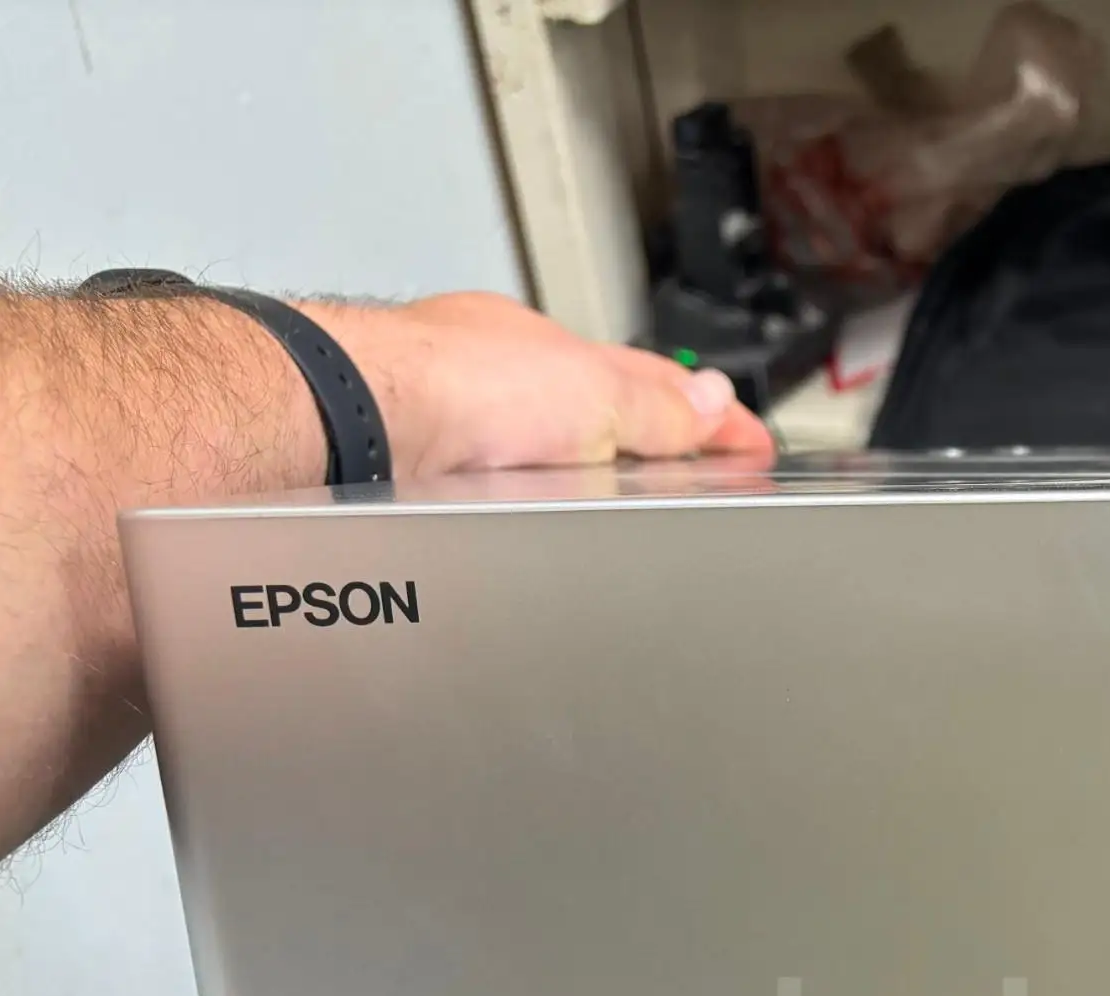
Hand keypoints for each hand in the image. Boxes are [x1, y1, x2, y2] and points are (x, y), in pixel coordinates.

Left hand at [299, 291, 777, 478]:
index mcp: (542, 351)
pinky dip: (530, 508)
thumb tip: (713, 402)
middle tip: (688, 470)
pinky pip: (499, 496)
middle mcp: (493, 385)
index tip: (746, 445)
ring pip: (539, 455)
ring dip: (581, 476)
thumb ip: (657, 406)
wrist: (363, 428)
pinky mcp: (427, 483)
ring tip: (623, 509)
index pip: (646, 381)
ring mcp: (456, 432)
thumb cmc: (452, 382)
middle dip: (640, 443)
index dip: (704, 415)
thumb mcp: (595, 393)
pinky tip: (537, 530)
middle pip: (589, 416)